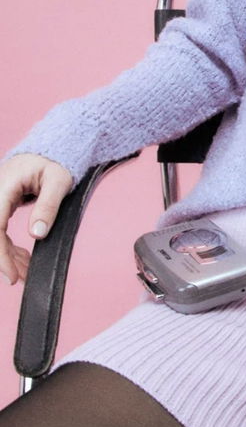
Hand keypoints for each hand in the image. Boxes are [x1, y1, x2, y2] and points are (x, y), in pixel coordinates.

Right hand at [0, 153, 72, 284]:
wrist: (51, 148)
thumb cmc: (56, 161)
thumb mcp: (59, 181)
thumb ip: (48, 206)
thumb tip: (37, 234)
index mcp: (3, 186)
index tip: (11, 274)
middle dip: (3, 259)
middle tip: (20, 278)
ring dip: (6, 255)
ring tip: (25, 271)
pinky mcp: (0, 205)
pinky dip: (8, 247)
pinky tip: (22, 259)